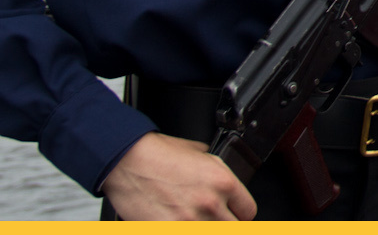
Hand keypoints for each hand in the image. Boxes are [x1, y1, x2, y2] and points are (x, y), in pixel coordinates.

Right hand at [100, 132, 255, 219]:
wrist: (126, 161)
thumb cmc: (157, 154)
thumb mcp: (199, 153)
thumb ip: (216, 169)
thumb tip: (223, 177)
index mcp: (223, 182)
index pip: (248, 211)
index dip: (239, 213)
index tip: (232, 214)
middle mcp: (210, 203)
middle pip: (232, 228)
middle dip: (223, 223)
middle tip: (212, 217)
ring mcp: (189, 221)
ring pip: (212, 233)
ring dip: (204, 226)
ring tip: (193, 218)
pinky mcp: (168, 229)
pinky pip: (186, 234)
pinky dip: (182, 229)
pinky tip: (177, 222)